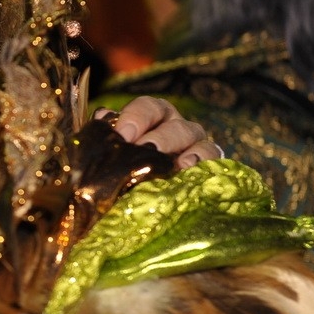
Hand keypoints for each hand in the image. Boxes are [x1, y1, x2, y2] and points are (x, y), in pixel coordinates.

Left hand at [95, 96, 223, 169]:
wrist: (138, 206)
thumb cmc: (121, 176)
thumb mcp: (108, 158)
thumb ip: (103, 138)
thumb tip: (101, 118)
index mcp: (149, 118)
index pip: (147, 106)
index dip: (136, 116)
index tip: (123, 135)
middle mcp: (172, 125)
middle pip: (170, 120)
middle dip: (156, 134)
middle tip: (144, 149)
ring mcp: (193, 143)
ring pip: (191, 133)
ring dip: (177, 145)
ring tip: (168, 161)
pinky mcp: (208, 163)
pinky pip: (212, 154)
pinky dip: (202, 158)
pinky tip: (188, 167)